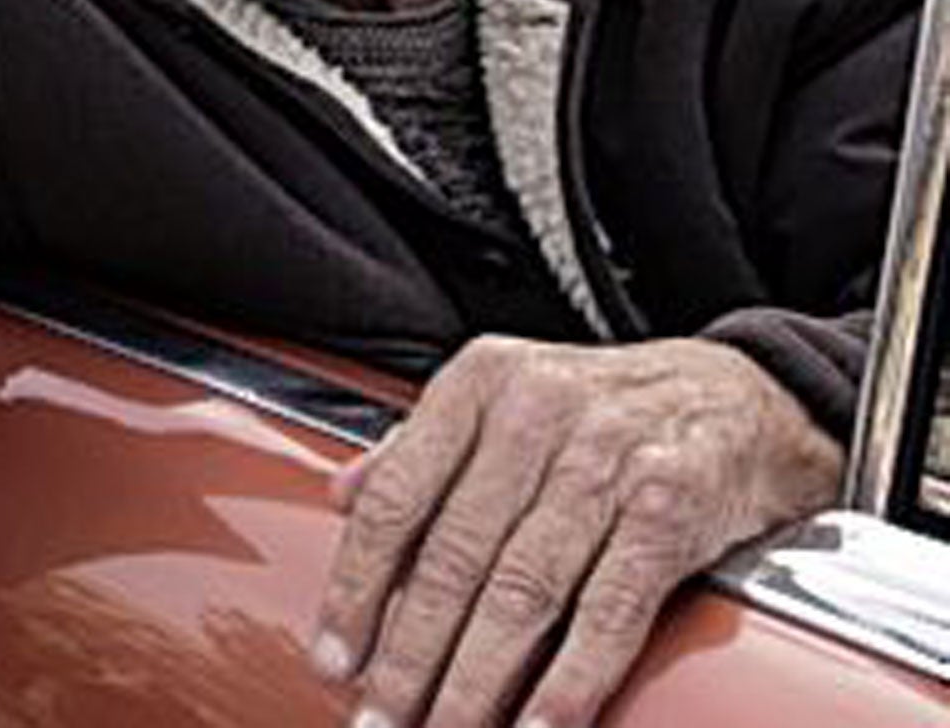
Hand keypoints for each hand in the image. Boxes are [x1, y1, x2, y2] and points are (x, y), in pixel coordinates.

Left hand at [313, 336, 840, 727]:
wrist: (741, 397)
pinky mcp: (669, 511)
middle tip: (378, 720)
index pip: (397, 496)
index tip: (334, 657)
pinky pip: (606, 613)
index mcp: (482, 382)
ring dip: (474, 684)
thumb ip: (424, 445)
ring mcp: (607, 459)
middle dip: (409, 657)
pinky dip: (567, 684)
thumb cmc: (609, 407)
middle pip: (454, 557)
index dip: (358, 587)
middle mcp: (537, 411)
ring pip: (522, 593)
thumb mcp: (506, 394)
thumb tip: (342, 494)